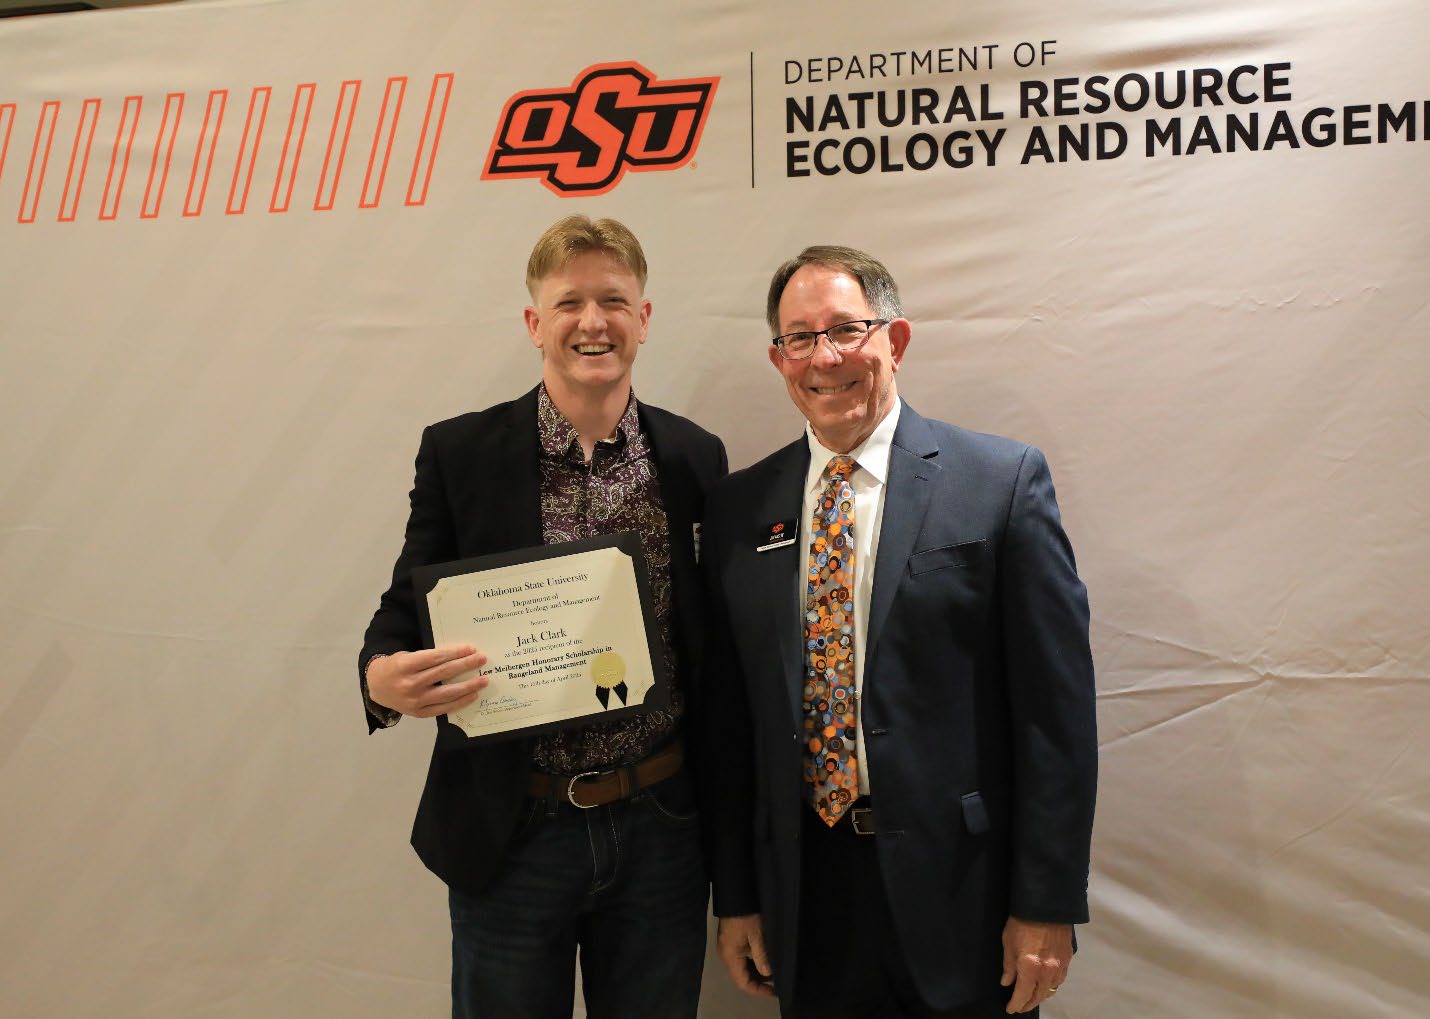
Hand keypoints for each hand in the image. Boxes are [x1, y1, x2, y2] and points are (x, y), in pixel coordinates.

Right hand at [367, 645, 487, 717]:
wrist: (377, 686)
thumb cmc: (397, 667)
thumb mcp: (407, 656)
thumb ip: (428, 658)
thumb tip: (459, 656)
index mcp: (405, 665)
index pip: (435, 657)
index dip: (455, 653)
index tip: (471, 648)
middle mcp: (410, 684)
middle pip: (444, 673)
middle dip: (466, 665)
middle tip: (482, 659)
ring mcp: (415, 701)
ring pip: (447, 693)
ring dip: (468, 686)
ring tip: (484, 680)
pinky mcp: (419, 713)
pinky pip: (444, 708)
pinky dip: (460, 702)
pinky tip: (472, 695)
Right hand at [716, 914, 775, 997]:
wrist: (735, 894)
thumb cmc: (746, 916)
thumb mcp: (757, 936)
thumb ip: (762, 956)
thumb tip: (767, 974)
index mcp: (730, 957)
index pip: (743, 983)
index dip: (759, 990)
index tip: (774, 992)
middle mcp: (726, 956)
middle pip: (741, 977)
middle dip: (759, 982)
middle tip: (777, 983)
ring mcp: (727, 948)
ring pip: (742, 968)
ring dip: (756, 973)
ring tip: (773, 973)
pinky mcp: (730, 941)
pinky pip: (741, 959)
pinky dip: (753, 963)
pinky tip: (764, 960)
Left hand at [1001, 916, 1071, 1012]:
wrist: (1046, 906)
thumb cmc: (1021, 922)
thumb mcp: (1008, 943)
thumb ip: (1008, 966)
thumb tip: (1007, 982)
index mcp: (1030, 968)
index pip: (1023, 994)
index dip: (1016, 1004)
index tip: (1010, 1009)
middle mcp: (1047, 971)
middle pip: (1039, 996)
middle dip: (1028, 1003)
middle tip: (1020, 1006)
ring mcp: (1060, 966)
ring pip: (1051, 989)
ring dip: (1041, 996)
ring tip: (1032, 997)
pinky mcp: (1068, 959)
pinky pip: (1060, 979)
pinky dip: (1052, 985)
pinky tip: (1046, 983)